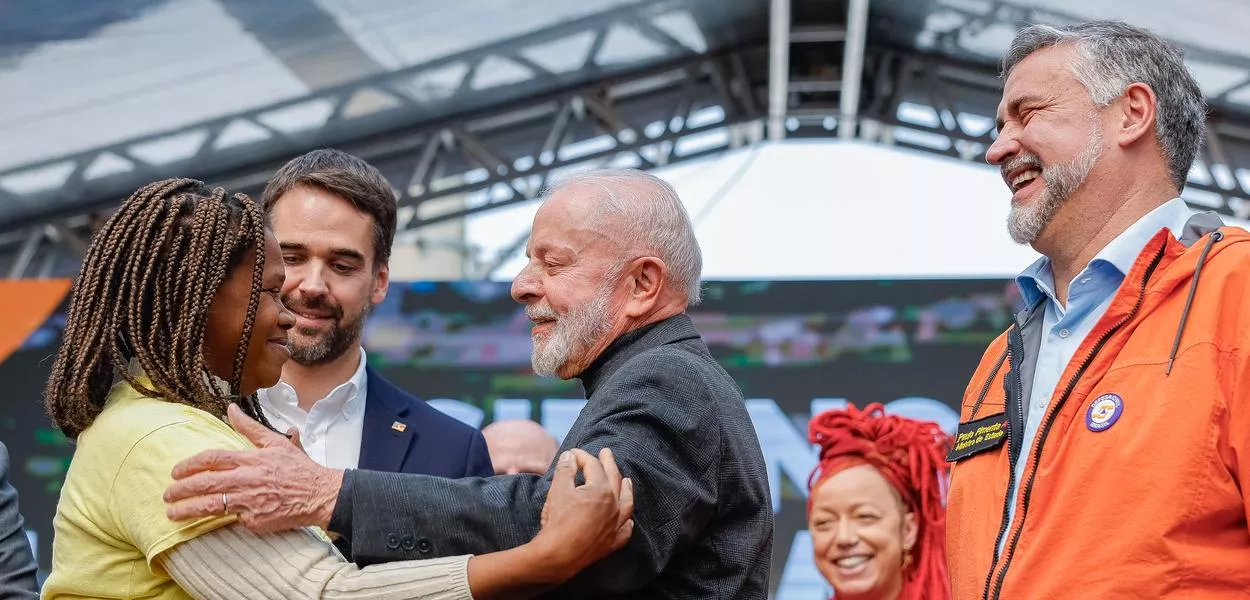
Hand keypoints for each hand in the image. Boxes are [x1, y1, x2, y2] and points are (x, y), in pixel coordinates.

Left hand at [163, 404, 341, 531]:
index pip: (213, 460)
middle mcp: (247, 480)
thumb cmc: (299, 469)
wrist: (320, 495)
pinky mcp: (255, 521)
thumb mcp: (276, 442)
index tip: (176, 472)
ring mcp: (249, 502)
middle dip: (181, 489)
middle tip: (167, 494)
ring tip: (172, 513)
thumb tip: (231, 408)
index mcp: (251, 459)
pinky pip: (233, 519)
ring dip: (187, 510)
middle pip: (205, 484)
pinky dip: (223, 519)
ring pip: (211, 506)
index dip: (191, 465)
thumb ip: (249, 428)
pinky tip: (208, 523)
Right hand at [529, 448, 633, 581]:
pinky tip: (628, 520)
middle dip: (609, 463)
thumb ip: (565, 470)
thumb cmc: (558, 521)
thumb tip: (570, 456)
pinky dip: (627, 522)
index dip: (582, 457)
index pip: (593, 466)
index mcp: (601, 489)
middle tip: (606, 452)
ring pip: (627, 503)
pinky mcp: (612, 542)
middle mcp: (614, 505)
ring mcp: (615, 524)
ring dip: (627, 489)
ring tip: (627, 480)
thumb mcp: (558, 490)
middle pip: (614, 478)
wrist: (559, 555)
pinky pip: (625, 530)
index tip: (573, 454)